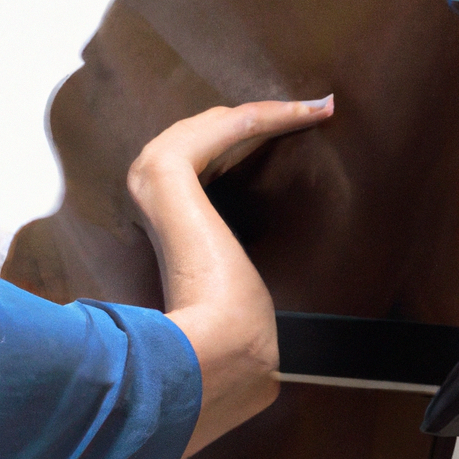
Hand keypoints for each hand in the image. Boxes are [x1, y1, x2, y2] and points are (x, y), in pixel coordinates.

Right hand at [126, 97, 333, 458]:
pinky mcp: (167, 169)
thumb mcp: (230, 283)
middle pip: (209, 132)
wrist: (213, 350)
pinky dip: (266, 117)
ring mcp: (150, 175)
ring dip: (270, 112)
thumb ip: (228, 274)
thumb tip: (260, 305)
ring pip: (218, 124)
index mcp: (159, 215)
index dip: (247, 139)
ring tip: (313, 108)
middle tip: (313, 109)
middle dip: (262, 117)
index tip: (293, 127)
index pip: (202, 158)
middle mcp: (146, 189)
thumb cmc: (227, 324)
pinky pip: (224, 127)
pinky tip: (299, 114)